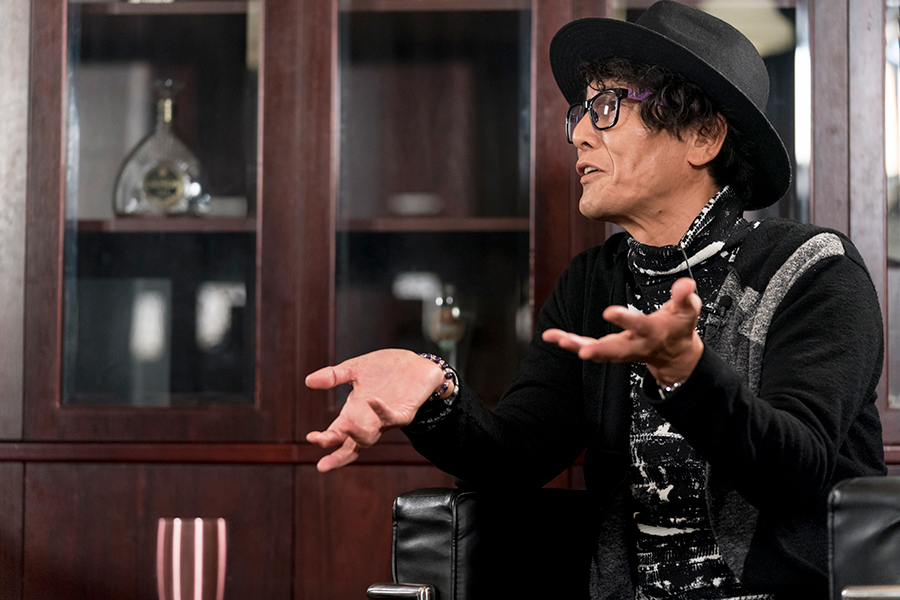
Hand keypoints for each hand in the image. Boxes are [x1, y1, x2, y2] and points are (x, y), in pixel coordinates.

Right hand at [305, 349, 445, 471]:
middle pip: (351, 444)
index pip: (338, 434)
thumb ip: (333, 376)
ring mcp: (386, 419)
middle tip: (323, 450)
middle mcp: (369, 422)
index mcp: (355, 414)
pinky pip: (393, 417)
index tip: (312, 438)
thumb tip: (308, 381)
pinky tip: (372, 400)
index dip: (325, 440)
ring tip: (345, 426)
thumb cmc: (385, 369)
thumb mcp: (355, 369)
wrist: (415, 362)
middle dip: (337, 450)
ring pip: (370, 438)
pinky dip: (382, 411)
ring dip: (357, 434)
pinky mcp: (404, 412)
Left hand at [542, 277, 703, 385]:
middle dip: (599, 349)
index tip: (609, 312)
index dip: (625, 320)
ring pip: (598, 352)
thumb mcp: (688, 310)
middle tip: (581, 349)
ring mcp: (622, 350)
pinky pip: (588, 348)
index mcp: (654, 332)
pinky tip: (552, 336)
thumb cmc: (679, 327)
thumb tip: (684, 283)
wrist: (676, 355)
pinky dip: (570, 343)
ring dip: (576, 346)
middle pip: (616, 348)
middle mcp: (636, 344)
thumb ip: (685, 296)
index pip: (640, 325)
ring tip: (557, 338)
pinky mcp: (611, 351)